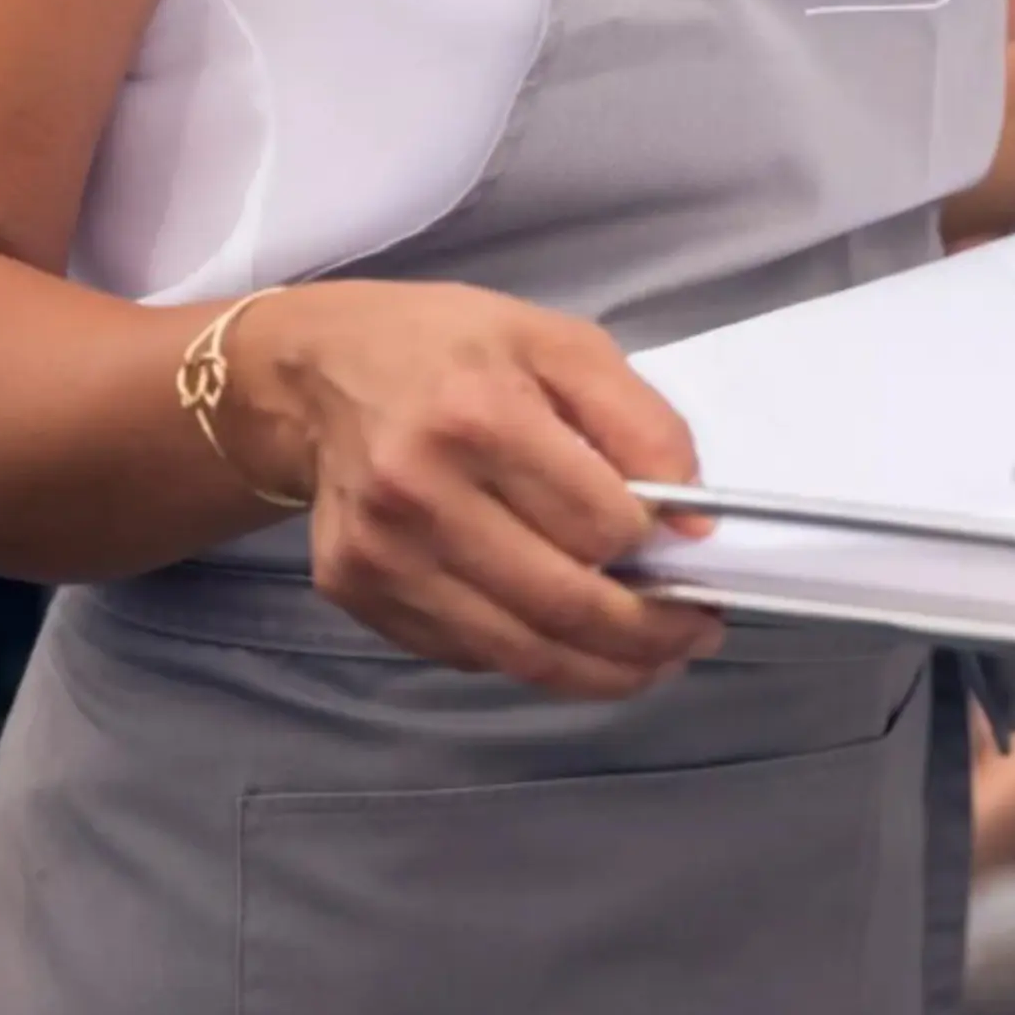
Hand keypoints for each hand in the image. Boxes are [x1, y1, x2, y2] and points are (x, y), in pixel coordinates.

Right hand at [224, 282, 726, 699]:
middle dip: (650, 634)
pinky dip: (534, 658)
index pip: (601, 524)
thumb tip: (695, 524)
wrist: (317, 372)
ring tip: (655, 660)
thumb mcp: (562, 344)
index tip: (687, 549)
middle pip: (563, 603)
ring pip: (519, 650)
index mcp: (479, 416)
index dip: (658, 546)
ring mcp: (380, 554)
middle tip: (697, 633)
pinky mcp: (355, 592)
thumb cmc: (454, 348)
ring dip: (604, 670)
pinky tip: (574, 643)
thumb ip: (641, 424)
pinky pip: (468, 653)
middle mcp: (419, 494)